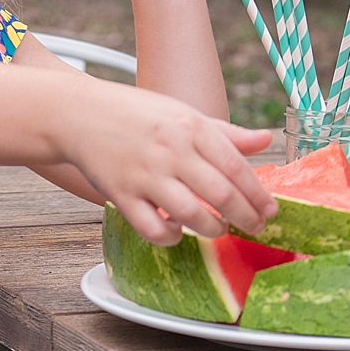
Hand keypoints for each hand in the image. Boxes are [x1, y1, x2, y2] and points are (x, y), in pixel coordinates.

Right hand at [62, 78, 274, 243]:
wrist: (79, 114)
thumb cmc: (136, 114)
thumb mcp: (183, 113)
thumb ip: (225, 133)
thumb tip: (265, 139)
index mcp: (191, 126)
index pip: (236, 166)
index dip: (257, 194)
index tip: (270, 210)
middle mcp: (171, 150)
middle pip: (220, 194)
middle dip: (245, 217)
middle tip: (254, 227)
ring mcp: (145, 175)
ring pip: (191, 215)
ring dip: (212, 228)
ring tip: (218, 228)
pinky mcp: (122, 195)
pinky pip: (153, 229)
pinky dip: (171, 237)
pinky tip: (177, 232)